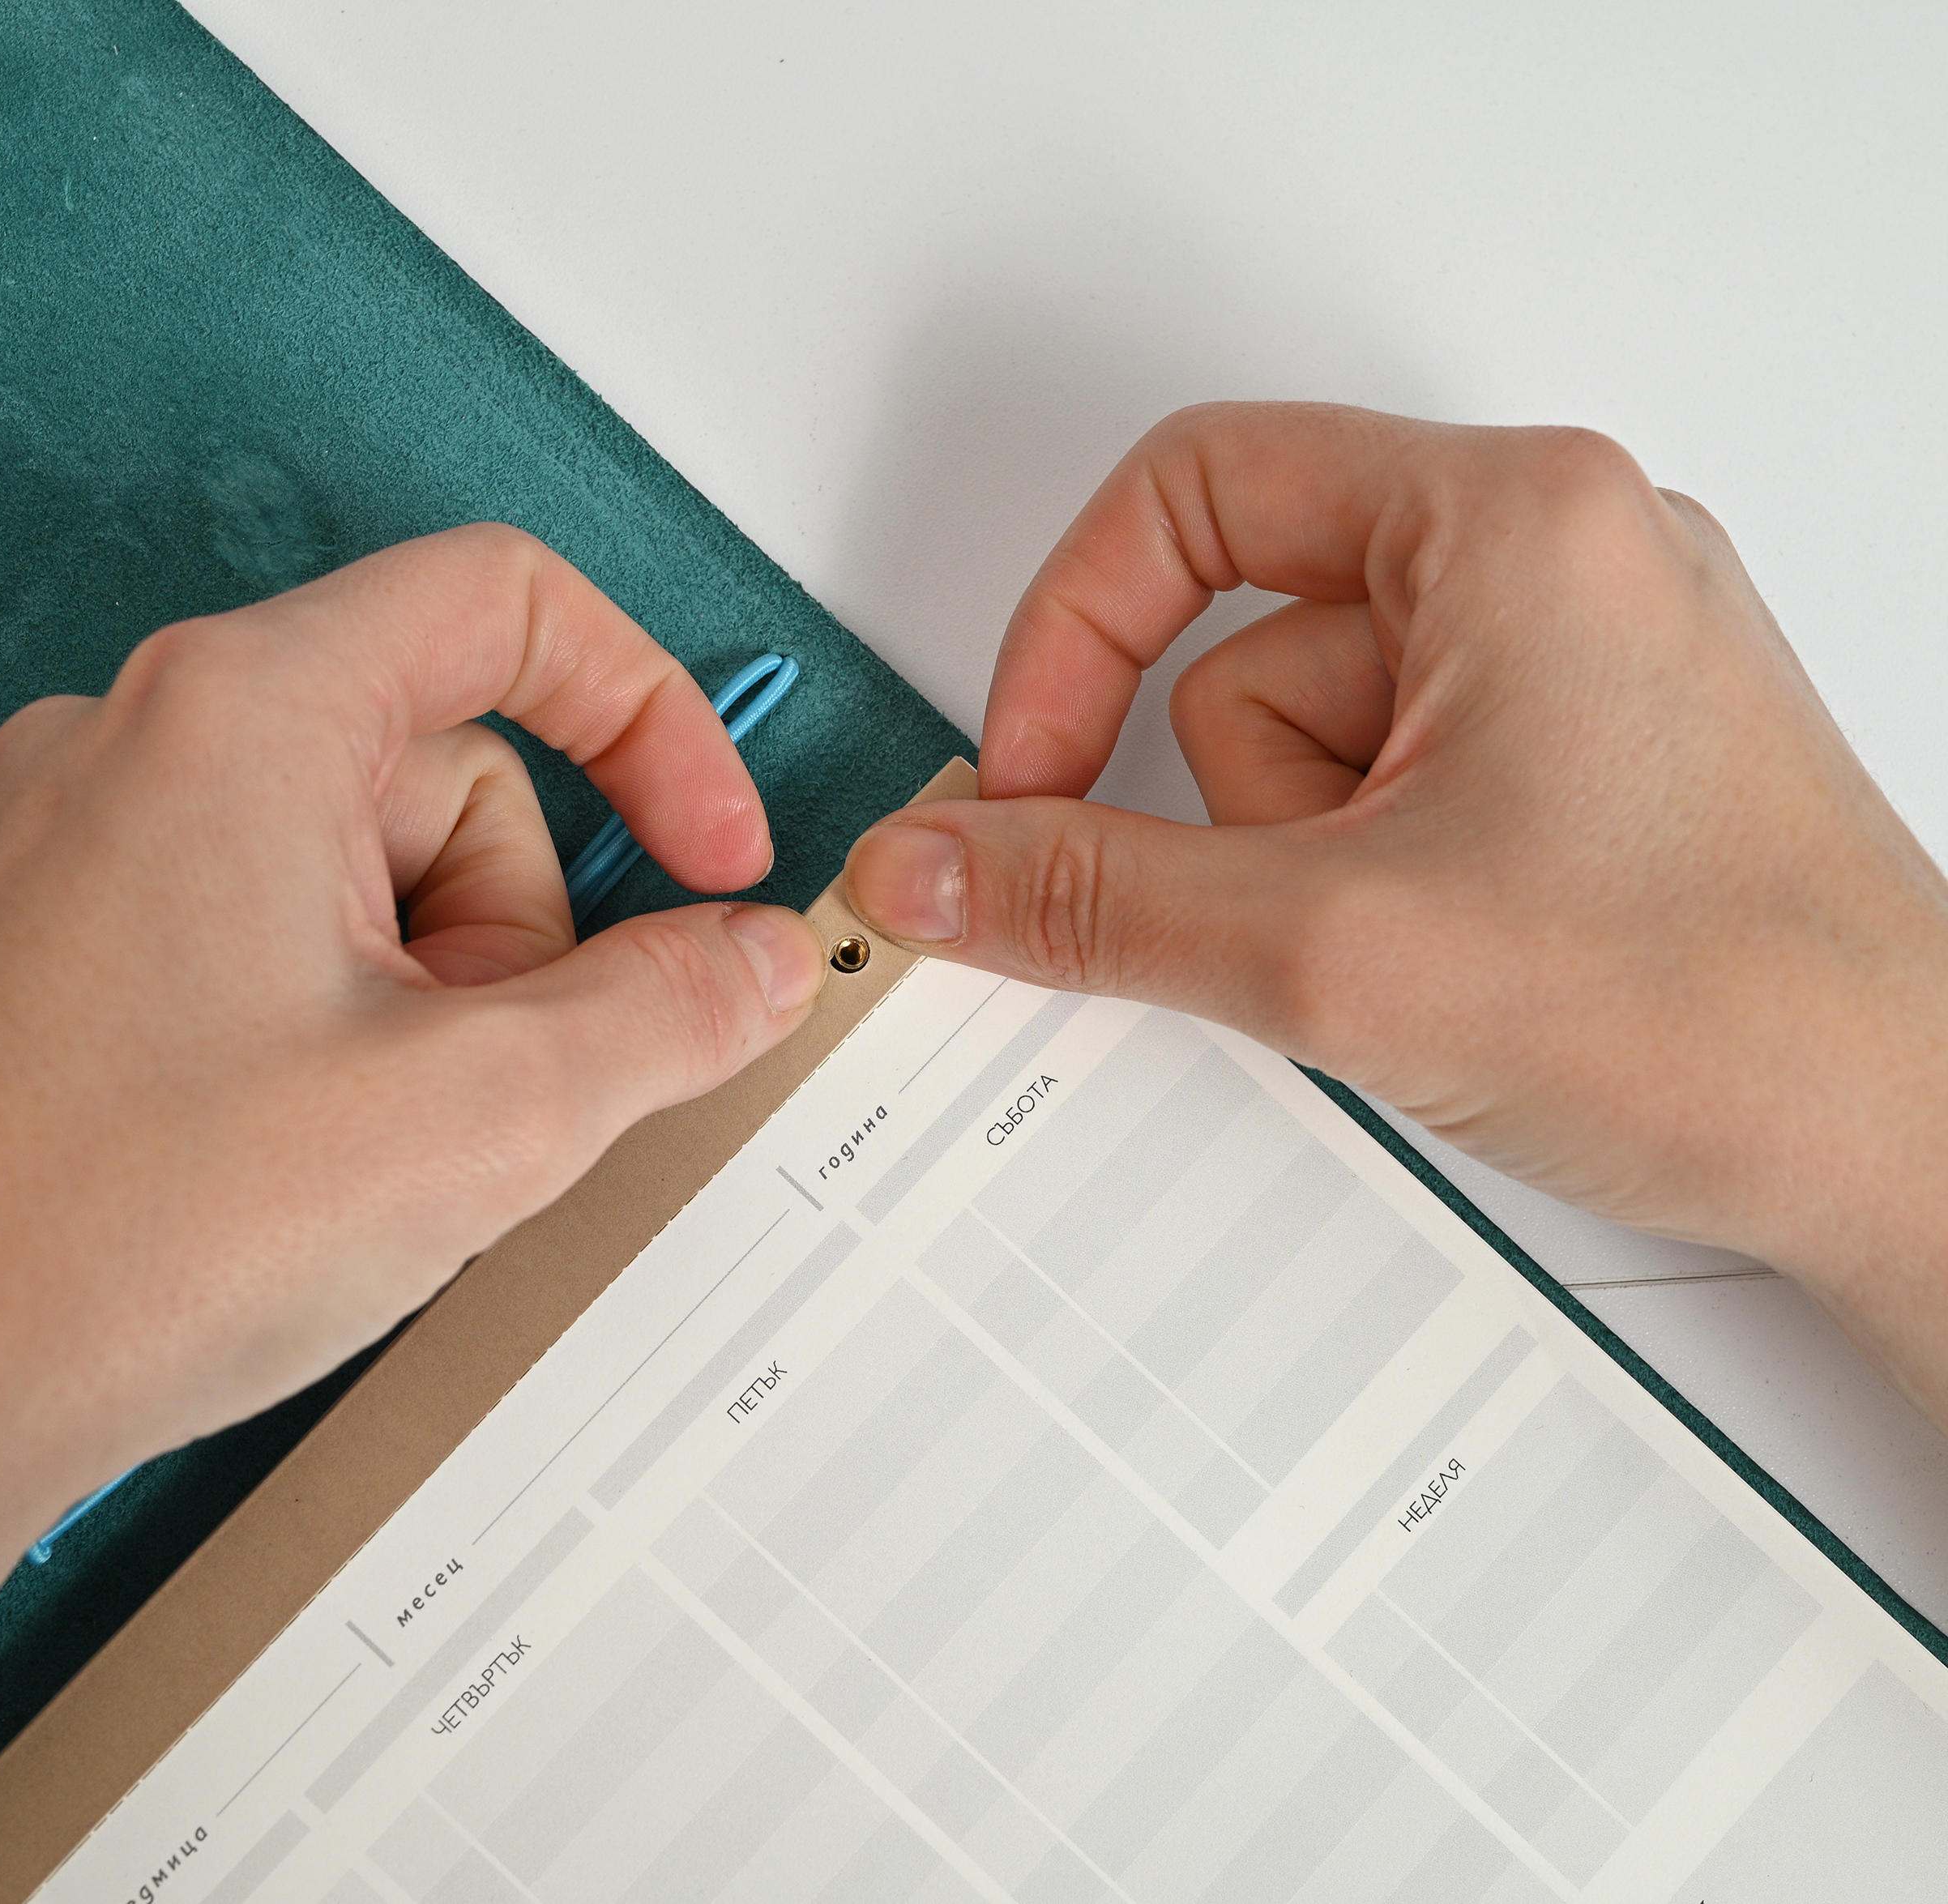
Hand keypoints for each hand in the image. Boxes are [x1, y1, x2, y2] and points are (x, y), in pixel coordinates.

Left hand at [0, 525, 823, 1711]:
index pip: (508, 604)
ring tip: (370, 1143)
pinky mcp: (81, 949)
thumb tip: (758, 957)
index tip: (712, 853)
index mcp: (243, 715)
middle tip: (473, 1086)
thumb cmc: (111, 1237)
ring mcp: (99, 851)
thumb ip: (668, 1011)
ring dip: (433, 1007)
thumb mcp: (484, 1116)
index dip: (653, 717)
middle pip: (454, 775)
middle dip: (512, 939)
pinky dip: (349, 1034)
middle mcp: (149, 747)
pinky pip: (288, 940)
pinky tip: (308, 1159)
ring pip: (375, 877)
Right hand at [845, 404, 1947, 1431]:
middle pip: (1251, 642)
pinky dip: (1375, 890)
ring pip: (1316, 743)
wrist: (1912, 1157)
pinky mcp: (1579, 767)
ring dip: (1317, 871)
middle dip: (1250, 812)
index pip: (1195, 487)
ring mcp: (1574, 666)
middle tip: (1331, 916)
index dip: (1071, 629)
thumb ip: (1094, 900)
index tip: (1024, 774)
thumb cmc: (1722, 1014)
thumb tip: (934, 864)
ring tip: (1432, 957)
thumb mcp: (1334, 950)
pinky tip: (1467, 968)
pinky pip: (1389, 796)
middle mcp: (1555, 557)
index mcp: (1512, 517)